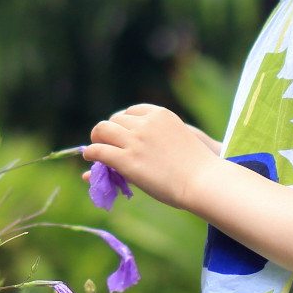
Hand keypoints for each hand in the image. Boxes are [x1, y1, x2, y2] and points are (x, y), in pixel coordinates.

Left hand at [83, 104, 223, 211]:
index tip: (122, 133)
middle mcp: (145, 123)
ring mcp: (135, 140)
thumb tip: (134, 146)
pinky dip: (91, 152)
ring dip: (97, 139)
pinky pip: (98, 150)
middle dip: (110, 131)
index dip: (124, 122)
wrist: (202, 181)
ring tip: (94, 150)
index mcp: (160, 114)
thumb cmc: (197, 167)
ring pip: (102, 130)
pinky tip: (90, 158)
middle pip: (115, 120)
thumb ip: (155, 140)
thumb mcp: (176, 141)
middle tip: (106, 143)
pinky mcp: (126, 159)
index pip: (132, 111)